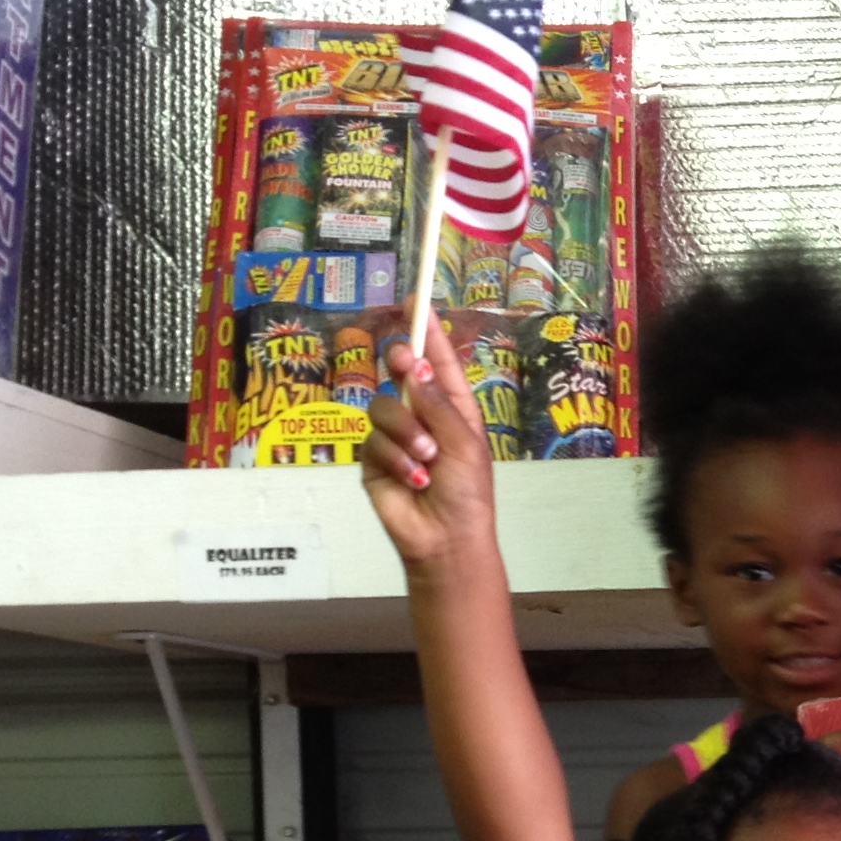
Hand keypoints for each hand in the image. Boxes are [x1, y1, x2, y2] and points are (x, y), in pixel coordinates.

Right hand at [361, 319, 497, 570]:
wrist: (445, 540)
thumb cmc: (468, 494)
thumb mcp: (464, 445)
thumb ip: (438, 405)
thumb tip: (416, 367)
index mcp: (452, 408)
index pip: (438, 362)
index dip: (427, 333)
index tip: (415, 301)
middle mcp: (422, 415)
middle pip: (401, 373)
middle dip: (404, 368)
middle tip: (407, 365)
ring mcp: (395, 436)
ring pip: (382, 407)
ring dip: (406, 434)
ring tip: (426, 462)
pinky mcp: (372, 460)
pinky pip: (372, 442)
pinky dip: (394, 460)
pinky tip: (413, 481)